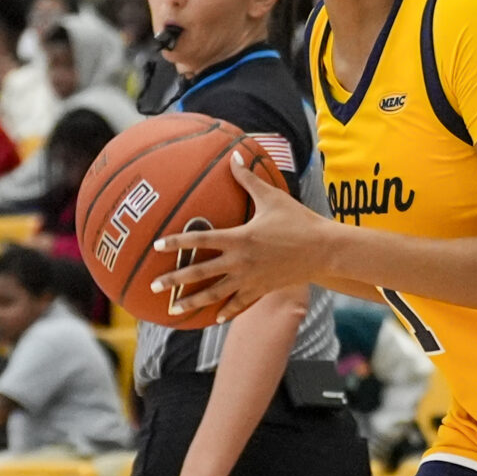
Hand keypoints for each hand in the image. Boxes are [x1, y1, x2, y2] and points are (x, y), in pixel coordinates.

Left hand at [153, 154, 332, 322]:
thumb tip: (234, 156)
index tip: (158, 245)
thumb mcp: (272, 197)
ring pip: (215, 294)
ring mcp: (250, 279)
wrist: (323, 250)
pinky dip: (226, 311)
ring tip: (173, 310)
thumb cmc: (298, 220)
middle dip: (174, 281)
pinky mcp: (262, 289)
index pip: (200, 240)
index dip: (177, 242)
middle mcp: (240, 262)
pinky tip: (214, 319)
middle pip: (200, 274)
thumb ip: (248, 179)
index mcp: (239, 238)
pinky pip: (239, 303)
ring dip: (193, 302)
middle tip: (154, 286)